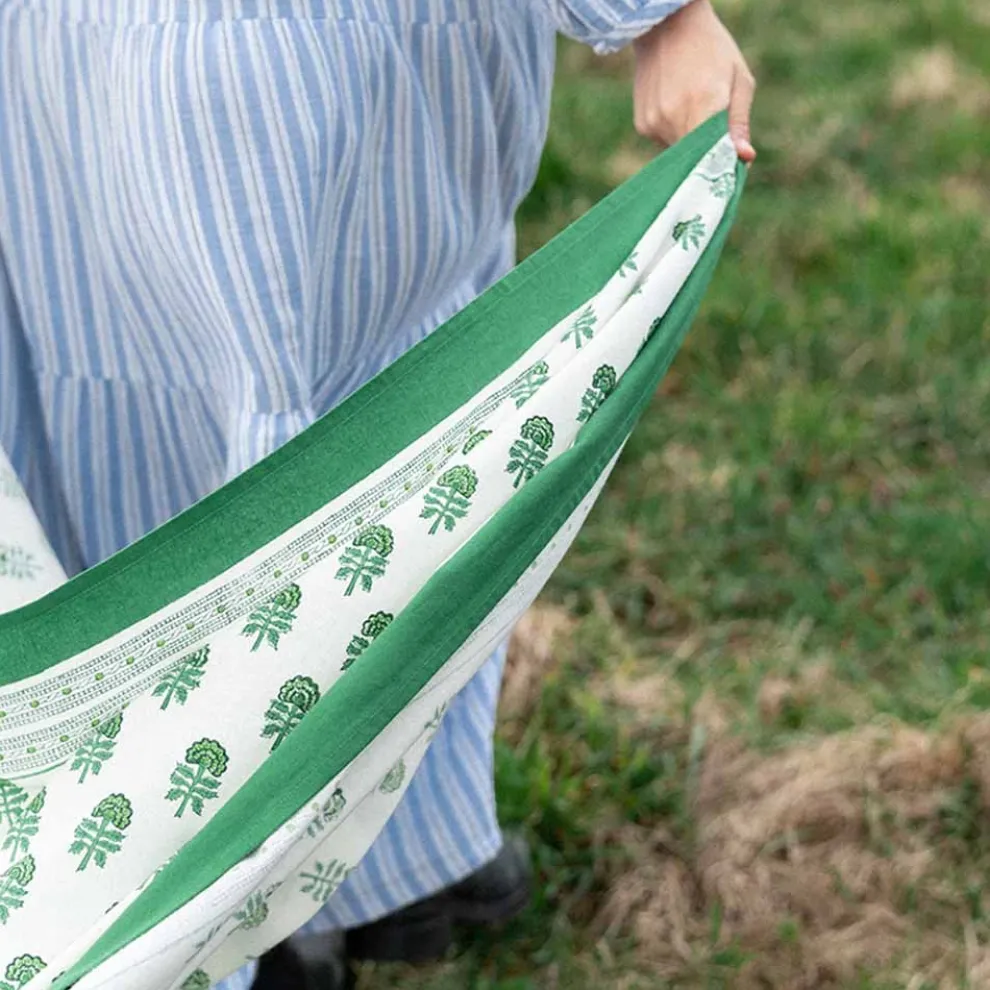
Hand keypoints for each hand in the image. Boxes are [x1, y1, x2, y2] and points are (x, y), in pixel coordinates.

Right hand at [632, 0, 755, 161]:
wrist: (666, 26)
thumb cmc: (712, 49)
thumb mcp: (738, 79)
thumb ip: (739, 123)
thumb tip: (745, 159)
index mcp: (704, 107)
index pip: (715, 157)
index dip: (724, 163)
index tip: (733, 164)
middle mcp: (675, 120)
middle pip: (696, 159)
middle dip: (709, 155)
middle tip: (718, 136)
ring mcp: (655, 124)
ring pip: (679, 152)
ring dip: (691, 143)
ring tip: (694, 108)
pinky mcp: (643, 126)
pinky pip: (664, 141)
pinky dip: (674, 133)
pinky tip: (677, 106)